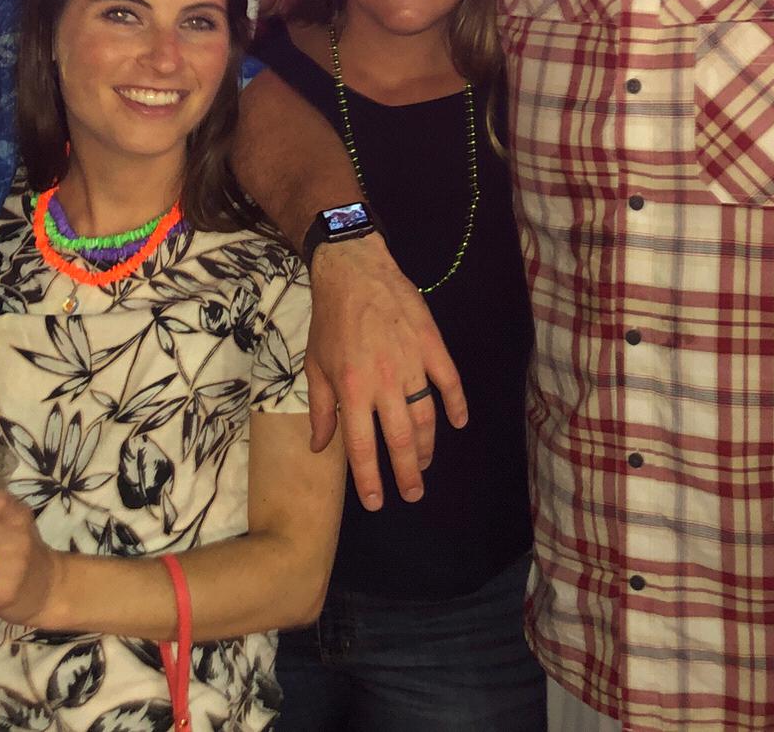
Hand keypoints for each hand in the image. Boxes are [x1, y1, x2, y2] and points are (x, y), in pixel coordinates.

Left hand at [304, 236, 466, 509]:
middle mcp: (384, 383)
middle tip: (412, 494)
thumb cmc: (331, 320)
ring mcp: (412, 364)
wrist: (355, 271)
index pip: (363, 447)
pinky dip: (457, 405)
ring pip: (427, 417)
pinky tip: (458, 423)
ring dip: (427, 445)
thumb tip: (319, 447)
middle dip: (407, 473)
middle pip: (401, 440)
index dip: (371, 480)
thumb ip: (320, 409)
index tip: (378, 502)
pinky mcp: (431, 346)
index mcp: (352, 390)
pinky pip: (449, 382)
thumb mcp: (315, 365)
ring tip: (423, 463)